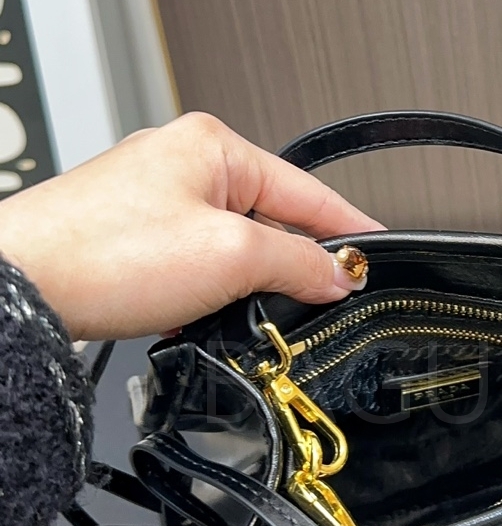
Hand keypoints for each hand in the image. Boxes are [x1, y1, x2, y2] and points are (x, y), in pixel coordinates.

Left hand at [0, 112, 382, 340]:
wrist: (23, 288)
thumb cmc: (102, 254)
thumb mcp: (231, 256)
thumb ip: (298, 262)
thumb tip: (336, 275)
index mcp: (214, 148)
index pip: (309, 190)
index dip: (350, 228)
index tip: (376, 254)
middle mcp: (186, 165)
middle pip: (275, 218)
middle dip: (299, 261)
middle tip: (325, 300)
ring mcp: (160, 201)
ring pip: (239, 244)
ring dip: (256, 280)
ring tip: (262, 311)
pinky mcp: (140, 236)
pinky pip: (205, 260)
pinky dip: (219, 287)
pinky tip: (216, 311)